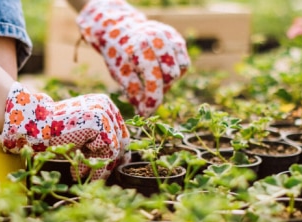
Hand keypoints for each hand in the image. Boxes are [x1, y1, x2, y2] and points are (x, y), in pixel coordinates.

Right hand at [0, 82, 129, 179]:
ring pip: (113, 148)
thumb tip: (121, 159)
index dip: (117, 153)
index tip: (111, 168)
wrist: (36, 126)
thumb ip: (99, 142)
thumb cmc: (56, 133)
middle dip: (107, 162)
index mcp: (104, 105)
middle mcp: (107, 106)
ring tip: (79, 174)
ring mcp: (103, 112)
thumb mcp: (82, 136)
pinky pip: (106, 149)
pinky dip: (93, 163)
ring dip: (97, 165)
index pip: (120, 132)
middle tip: (96, 177)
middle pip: (119, 141)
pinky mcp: (98, 122)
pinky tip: (76, 169)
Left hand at [76, 0, 189, 116]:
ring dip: (169, 81)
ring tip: (155, 82)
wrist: (121, 28)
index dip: (152, 99)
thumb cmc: (118, 54)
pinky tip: (162, 73)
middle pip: (170, 75)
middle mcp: (156, 39)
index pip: (153, 79)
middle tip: (149, 93)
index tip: (146, 112)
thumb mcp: (119, 72)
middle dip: (161, 89)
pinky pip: (183, 62)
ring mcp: (169, 37)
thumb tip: (144, 112)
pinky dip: (175, 72)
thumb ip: (132, 90)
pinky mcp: (176, 38)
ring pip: (180, 69)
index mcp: (139, 48)